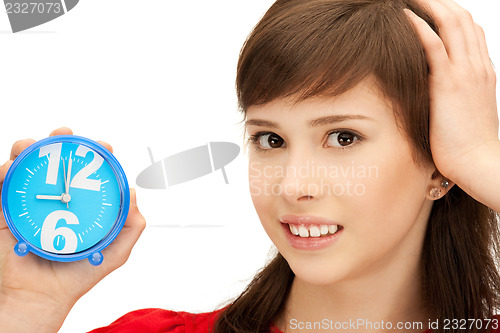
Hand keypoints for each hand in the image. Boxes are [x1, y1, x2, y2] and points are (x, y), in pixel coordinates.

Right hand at [0, 127, 145, 332]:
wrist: (44, 296)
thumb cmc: (79, 273)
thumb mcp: (115, 251)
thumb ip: (130, 226)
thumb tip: (133, 194)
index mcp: (79, 203)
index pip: (86, 172)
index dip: (94, 155)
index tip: (103, 147)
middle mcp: (55, 198)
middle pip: (55, 161)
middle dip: (59, 142)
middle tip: (65, 136)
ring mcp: (30, 203)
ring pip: (26, 167)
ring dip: (28, 150)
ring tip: (32, 146)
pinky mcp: (6, 212)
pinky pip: (2, 186)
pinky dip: (5, 172)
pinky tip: (13, 167)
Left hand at [405, 0, 497, 182]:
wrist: (478, 162)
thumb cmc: (468, 145)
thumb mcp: (465, 112)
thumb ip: (455, 95)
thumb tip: (436, 92)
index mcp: (481, 72)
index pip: (471, 32)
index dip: (453, 15)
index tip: (434, 7)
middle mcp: (476, 66)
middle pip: (463, 20)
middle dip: (441, 3)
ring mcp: (465, 73)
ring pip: (452, 25)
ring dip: (431, 5)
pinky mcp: (449, 84)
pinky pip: (435, 45)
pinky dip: (420, 27)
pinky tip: (406, 17)